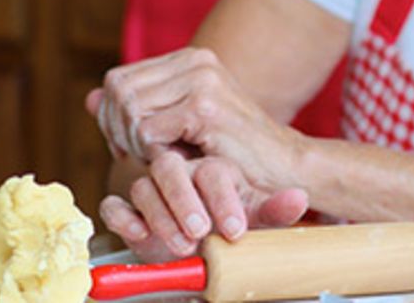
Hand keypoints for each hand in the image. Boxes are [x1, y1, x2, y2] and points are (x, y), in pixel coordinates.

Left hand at [86, 47, 302, 191]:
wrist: (281, 166)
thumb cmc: (233, 151)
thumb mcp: (178, 126)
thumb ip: (137, 111)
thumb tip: (89, 98)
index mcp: (191, 59)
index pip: (118, 79)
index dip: (111, 116)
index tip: (129, 145)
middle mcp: (197, 61)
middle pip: (117, 89)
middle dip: (116, 129)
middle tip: (138, 155)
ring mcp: (202, 80)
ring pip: (128, 108)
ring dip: (135, 142)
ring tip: (161, 157)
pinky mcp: (205, 107)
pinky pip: (145, 130)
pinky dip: (151, 152)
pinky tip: (176, 159)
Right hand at [99, 152, 306, 261]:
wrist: (211, 245)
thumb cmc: (236, 226)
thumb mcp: (260, 220)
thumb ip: (277, 210)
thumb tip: (299, 198)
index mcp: (212, 169)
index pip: (212, 171)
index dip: (223, 200)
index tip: (236, 231)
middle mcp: (180, 173)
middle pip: (169, 169)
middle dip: (184, 202)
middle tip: (202, 232)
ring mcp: (153, 191)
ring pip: (142, 188)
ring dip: (160, 216)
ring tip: (183, 245)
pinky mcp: (129, 212)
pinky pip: (114, 207)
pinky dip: (122, 218)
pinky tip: (139, 234)